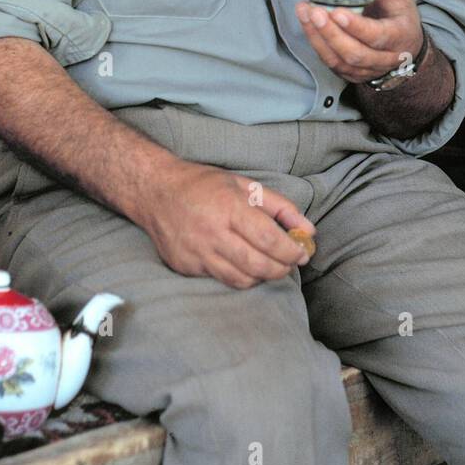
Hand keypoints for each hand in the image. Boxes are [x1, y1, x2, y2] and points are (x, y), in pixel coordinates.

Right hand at [145, 160, 316, 289]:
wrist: (155, 191)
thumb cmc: (203, 185)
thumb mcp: (244, 185)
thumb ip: (280, 206)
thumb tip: (309, 230)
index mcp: (229, 207)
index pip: (268, 239)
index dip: (291, 251)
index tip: (302, 254)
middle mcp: (212, 232)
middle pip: (258, 265)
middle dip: (281, 269)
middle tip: (290, 264)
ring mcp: (197, 253)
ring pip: (241, 279)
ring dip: (262, 276)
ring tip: (268, 265)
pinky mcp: (185, 266)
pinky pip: (220, 279)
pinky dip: (239, 277)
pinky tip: (244, 265)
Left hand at [295, 0, 423, 83]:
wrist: (404, 46)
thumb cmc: (399, 14)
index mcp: (399, 36)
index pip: (378, 37)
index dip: (357, 27)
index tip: (338, 12)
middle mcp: (383, 58)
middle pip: (355, 53)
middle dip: (331, 33)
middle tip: (313, 10)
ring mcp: (365, 68)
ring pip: (339, 59)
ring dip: (318, 36)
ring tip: (304, 10)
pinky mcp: (349, 71)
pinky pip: (329, 60)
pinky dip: (315, 41)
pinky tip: (305, 20)